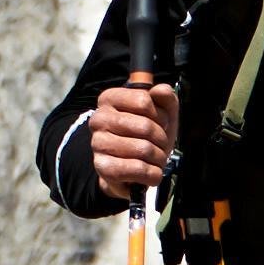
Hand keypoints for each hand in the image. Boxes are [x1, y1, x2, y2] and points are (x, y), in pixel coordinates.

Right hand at [78, 77, 176, 204]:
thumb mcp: (162, 112)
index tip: (160, 122)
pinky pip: (138, 169)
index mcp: (109, 99)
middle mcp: (99, 119)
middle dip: (161, 139)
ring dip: (159, 158)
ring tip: (156, 159)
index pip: (143, 101)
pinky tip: (151, 172)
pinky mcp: (102, 167)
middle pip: (145, 126)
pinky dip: (153, 173)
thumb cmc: (148, 136)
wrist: (135, 169)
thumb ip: (165, 96)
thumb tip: (161, 90)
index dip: (160, 115)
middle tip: (160, 145)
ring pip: (143, 149)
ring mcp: (98, 143)